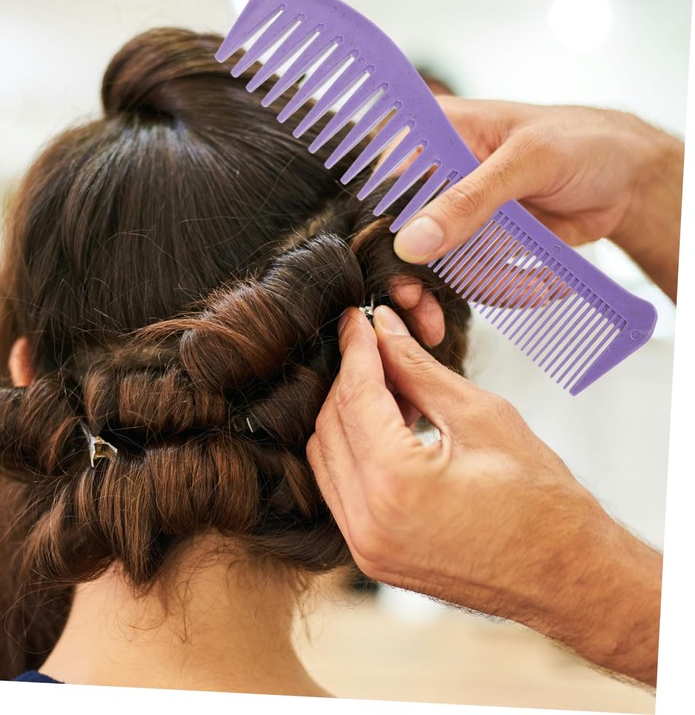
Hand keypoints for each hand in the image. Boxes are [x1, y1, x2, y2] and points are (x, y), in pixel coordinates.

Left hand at [307, 304, 661, 684]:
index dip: (356, 349)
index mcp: (396, 486)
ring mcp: (366, 548)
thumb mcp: (482, 415)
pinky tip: (387, 428)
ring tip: (391, 389)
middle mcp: (368, 523)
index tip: (357, 321)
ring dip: (349, 415)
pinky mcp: (371, 556)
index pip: (354, 396)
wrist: (570, 578)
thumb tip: (384, 329)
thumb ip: (419, 369)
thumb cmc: (544, 501)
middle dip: (350, 379)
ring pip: (327, 456)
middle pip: (331, 425)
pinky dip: (354, 451)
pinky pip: (339, 489)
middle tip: (377, 348)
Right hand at [391, 99, 681, 300]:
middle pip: (404, 233)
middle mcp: (440, 174)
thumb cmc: (584, 143)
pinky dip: (498, 287)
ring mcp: (459, 212)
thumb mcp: (526, 163)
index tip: (401, 266)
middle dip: (419, 277)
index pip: (387, 183)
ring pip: (437, 263)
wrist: (628, 180)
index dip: (387, 228)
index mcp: (438, 132)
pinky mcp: (480, 241)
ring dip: (472, 286)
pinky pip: (470, 276)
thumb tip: (412, 241)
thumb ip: (467, 201)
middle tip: (427, 311)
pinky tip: (534, 282)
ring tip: (524, 286)